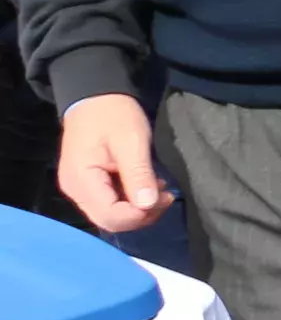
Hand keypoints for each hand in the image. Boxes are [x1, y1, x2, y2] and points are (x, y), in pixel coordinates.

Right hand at [57, 93, 173, 233]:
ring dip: (139, 209)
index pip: (111, 217)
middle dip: (142, 215)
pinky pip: (110, 204)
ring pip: (112, 216)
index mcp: (81, 180)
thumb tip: (148, 205)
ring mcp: (79, 190)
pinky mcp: (88, 186)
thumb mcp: (131, 141)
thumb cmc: (114, 115)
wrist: (96, 98)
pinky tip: (148, 186)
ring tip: (160, 189)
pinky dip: (132, 202)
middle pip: (110, 221)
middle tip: (166, 195)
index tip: (165, 196)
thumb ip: (138, 174)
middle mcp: (75, 191)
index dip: (141, 215)